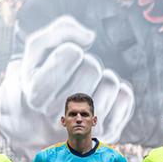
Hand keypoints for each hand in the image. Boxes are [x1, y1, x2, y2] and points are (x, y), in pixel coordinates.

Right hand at [0, 15, 134, 151]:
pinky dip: (117, 90)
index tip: (61, 62)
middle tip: (76, 75)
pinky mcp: (107, 131)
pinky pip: (125, 96)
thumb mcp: (39, 51)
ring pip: (111, 82)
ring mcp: (85, 126)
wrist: (44, 118)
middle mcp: (60, 115)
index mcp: (37, 94)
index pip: (71, 53)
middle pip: (92, 67)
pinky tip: (101, 96)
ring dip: (103, 76)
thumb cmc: (43, 75)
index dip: (70, 50)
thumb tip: (89, 37)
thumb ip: (60, 30)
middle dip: (88, 62)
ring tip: (88, 86)